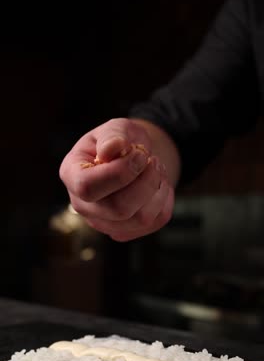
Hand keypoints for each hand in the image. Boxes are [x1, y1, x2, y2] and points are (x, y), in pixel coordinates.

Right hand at [59, 118, 174, 240]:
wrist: (134, 158)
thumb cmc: (120, 141)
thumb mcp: (116, 128)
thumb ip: (112, 135)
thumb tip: (112, 148)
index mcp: (72, 175)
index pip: (88, 187)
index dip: (119, 173)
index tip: (139, 154)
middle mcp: (82, 205)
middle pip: (118, 209)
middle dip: (146, 182)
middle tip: (153, 160)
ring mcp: (103, 223)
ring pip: (141, 218)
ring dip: (158, 189)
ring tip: (157, 168)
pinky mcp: (124, 232)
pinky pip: (156, 221)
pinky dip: (165, 199)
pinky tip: (160, 184)